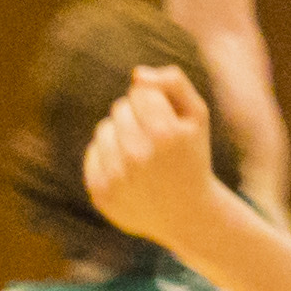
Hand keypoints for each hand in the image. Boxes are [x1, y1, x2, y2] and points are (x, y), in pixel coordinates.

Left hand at [81, 64, 228, 252]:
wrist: (187, 214)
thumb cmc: (191, 156)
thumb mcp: (197, 116)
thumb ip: (173, 83)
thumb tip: (137, 76)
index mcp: (165, 135)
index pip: (140, 91)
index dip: (156, 103)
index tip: (168, 123)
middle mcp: (138, 157)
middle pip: (120, 108)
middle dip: (137, 119)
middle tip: (157, 143)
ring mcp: (117, 178)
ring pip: (104, 129)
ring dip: (121, 136)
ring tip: (143, 156)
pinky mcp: (102, 194)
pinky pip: (93, 153)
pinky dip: (109, 157)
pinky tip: (129, 172)